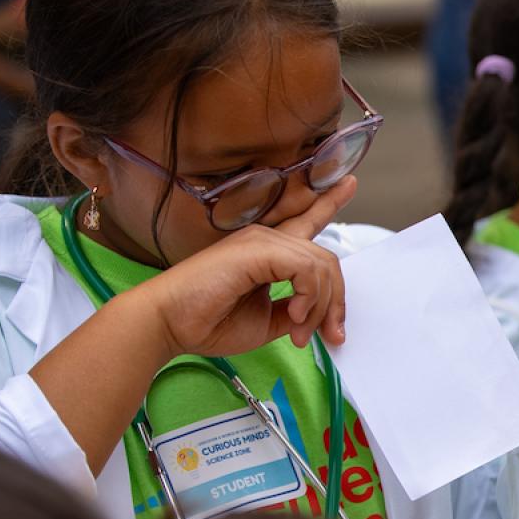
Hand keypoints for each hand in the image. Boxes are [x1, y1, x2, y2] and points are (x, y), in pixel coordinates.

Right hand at [136, 177, 356, 358]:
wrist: (169, 324)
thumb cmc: (209, 321)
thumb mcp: (268, 320)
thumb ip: (296, 310)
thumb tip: (319, 315)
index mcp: (267, 251)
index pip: (305, 221)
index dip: (328, 201)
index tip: (349, 183)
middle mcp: (266, 238)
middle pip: (326, 258)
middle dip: (336, 302)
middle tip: (329, 336)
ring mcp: (261, 240)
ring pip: (321, 265)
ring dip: (321, 307)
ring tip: (300, 332)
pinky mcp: (257, 249)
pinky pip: (307, 268)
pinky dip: (310, 297)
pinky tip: (295, 316)